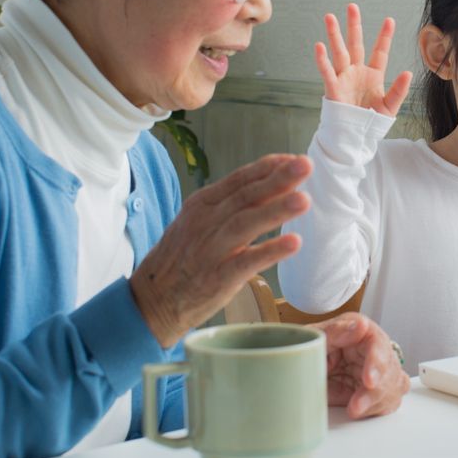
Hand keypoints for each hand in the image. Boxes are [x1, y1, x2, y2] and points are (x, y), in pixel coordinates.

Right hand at [131, 154, 312, 347]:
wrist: (152, 299)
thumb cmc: (183, 257)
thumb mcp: (199, 221)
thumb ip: (232, 204)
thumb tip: (273, 183)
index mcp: (202, 205)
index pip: (239, 180)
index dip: (268, 168)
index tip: (293, 158)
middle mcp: (205, 222)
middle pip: (246, 196)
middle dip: (278, 179)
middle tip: (305, 165)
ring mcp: (210, 250)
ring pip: (246, 224)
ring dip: (276, 210)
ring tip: (304, 200)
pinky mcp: (217, 278)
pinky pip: (246, 262)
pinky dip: (270, 251)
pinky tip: (294, 243)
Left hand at [311, 313, 409, 418]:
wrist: (304, 368)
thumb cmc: (312, 349)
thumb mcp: (317, 337)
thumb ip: (337, 331)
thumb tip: (359, 326)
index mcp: (362, 331)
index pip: (379, 344)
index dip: (377, 363)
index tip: (369, 381)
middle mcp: (375, 349)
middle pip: (390, 369)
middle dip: (375, 391)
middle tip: (356, 405)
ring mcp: (379, 370)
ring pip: (393, 386)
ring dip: (376, 402)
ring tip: (354, 409)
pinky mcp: (378, 389)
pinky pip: (390, 399)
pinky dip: (378, 408)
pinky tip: (362, 409)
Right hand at [316, 3, 412, 116]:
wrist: (354, 138)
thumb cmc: (371, 123)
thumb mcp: (390, 107)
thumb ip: (398, 90)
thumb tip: (407, 72)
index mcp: (373, 75)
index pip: (379, 52)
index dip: (384, 36)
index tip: (389, 20)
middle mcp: (357, 73)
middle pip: (355, 44)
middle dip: (353, 26)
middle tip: (352, 6)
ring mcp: (344, 79)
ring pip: (339, 52)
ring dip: (334, 35)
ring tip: (330, 17)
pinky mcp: (333, 89)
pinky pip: (327, 72)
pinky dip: (323, 60)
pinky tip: (319, 46)